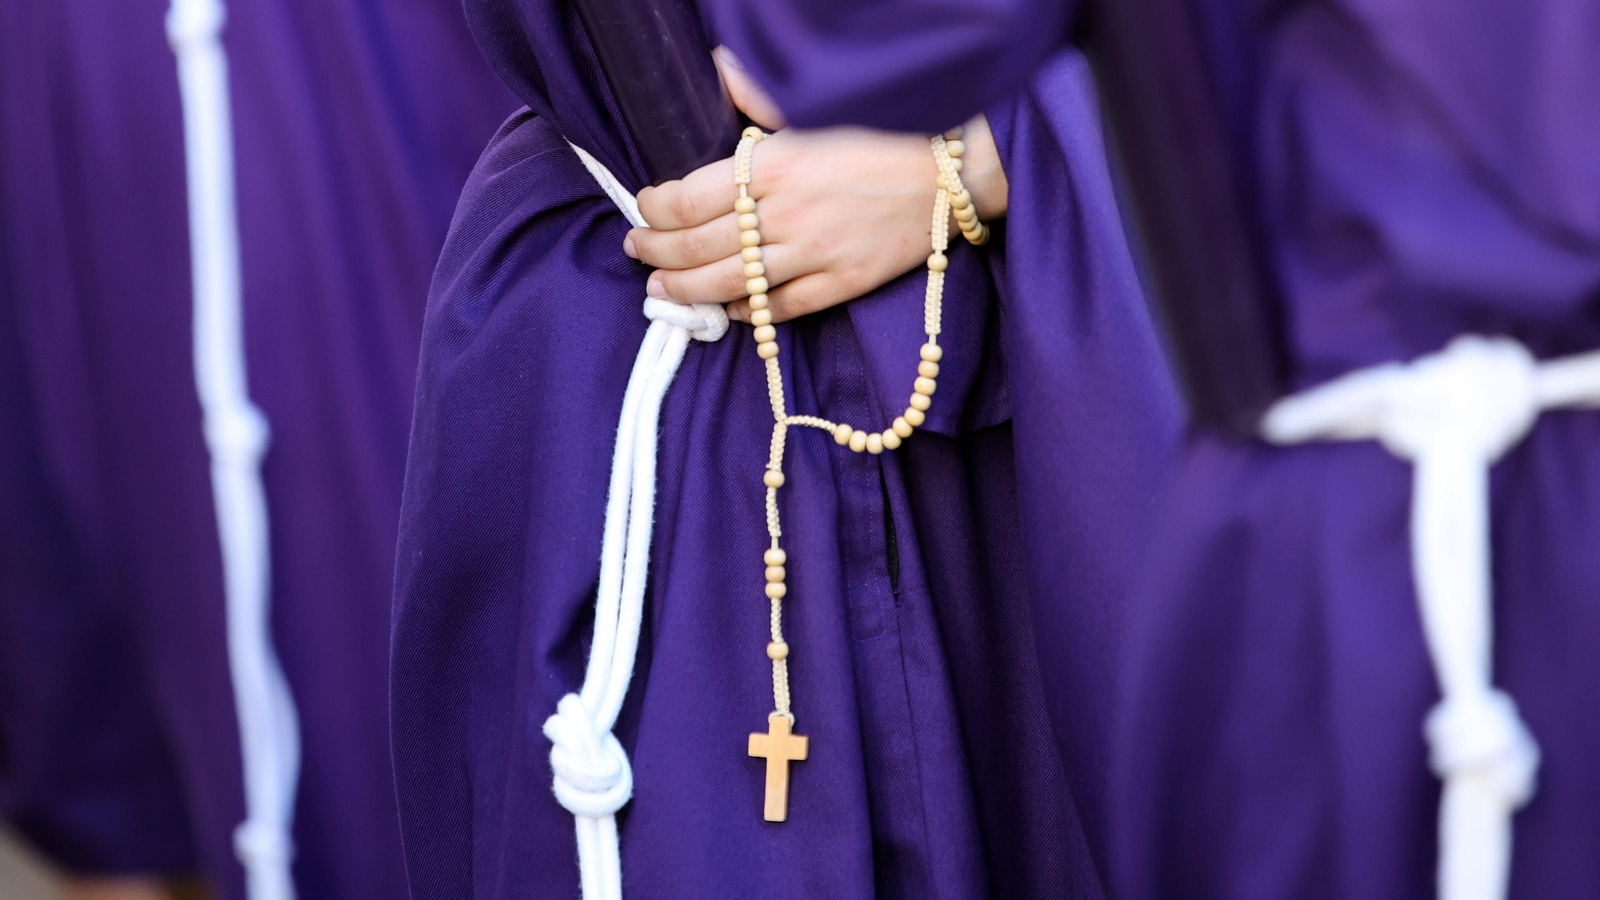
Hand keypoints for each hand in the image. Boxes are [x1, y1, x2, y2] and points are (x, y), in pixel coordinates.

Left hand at [625, 49, 1006, 323]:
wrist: (956, 169)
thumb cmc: (886, 129)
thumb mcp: (817, 104)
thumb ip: (760, 95)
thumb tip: (718, 70)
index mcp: (774, 166)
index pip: (688, 199)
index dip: (655, 209)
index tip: (644, 206)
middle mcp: (786, 216)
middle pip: (697, 247)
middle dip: (656, 251)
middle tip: (637, 248)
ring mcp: (814, 256)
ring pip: (729, 285)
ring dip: (685, 289)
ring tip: (661, 286)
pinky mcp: (842, 284)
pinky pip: (778, 309)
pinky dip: (744, 311)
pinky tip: (725, 307)